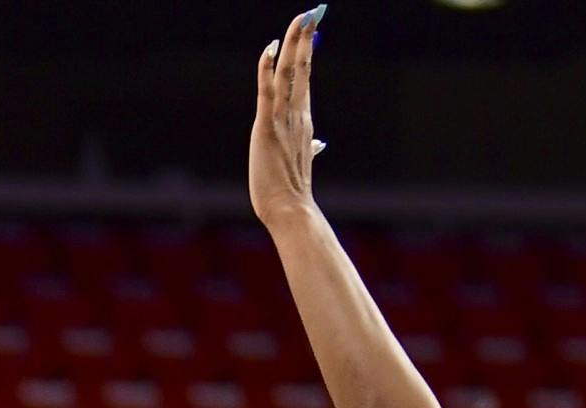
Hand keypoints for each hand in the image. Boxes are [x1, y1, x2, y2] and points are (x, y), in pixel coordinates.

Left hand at [249, 7, 327, 229]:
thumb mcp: (301, 162)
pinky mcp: (266, 126)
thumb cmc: (291, 191)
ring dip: (294, 43)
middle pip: (302, 67)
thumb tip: (320, 144)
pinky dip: (268, 67)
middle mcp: (298, 114)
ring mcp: (283, 119)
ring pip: (289, 72)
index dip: (307, 51)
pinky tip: (271, 47)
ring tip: (302, 18)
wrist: (290, 210)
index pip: (304, 78)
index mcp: (304, 120)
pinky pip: (267, 90)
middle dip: (307, 37)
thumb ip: (310, 147)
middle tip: (312, 11)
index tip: (311, 29)